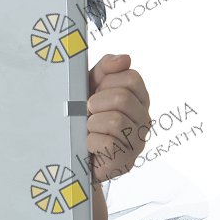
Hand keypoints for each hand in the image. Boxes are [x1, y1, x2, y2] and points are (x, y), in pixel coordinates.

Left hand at [86, 53, 150, 185]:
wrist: (75, 152)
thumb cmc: (85, 116)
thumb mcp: (91, 87)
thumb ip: (105, 69)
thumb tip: (125, 58)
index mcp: (138, 99)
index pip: (132, 78)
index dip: (107, 81)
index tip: (96, 90)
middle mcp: (144, 119)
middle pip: (122, 98)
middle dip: (96, 102)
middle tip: (89, 111)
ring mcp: (138, 142)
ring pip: (114, 120)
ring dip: (92, 123)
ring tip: (90, 128)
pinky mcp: (126, 161)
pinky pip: (107, 143)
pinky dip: (91, 141)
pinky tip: (90, 144)